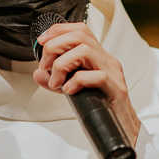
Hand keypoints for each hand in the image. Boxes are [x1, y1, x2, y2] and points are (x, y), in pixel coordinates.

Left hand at [32, 22, 140, 143]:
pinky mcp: (116, 89)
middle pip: (80, 36)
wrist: (120, 127)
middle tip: (45, 66)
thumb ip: (54, 81)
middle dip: (55, 47)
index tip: (42, 42)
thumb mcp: (71, 90)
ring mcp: (113, 73)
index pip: (80, 30)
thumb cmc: (99, 107)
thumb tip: (38, 74)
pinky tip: (70, 91)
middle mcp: (106, 60)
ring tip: (57, 81)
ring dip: (62, 64)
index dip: (58, 31)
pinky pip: (97, 76)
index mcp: (97, 57)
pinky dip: (77, 81)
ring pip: (86, 51)